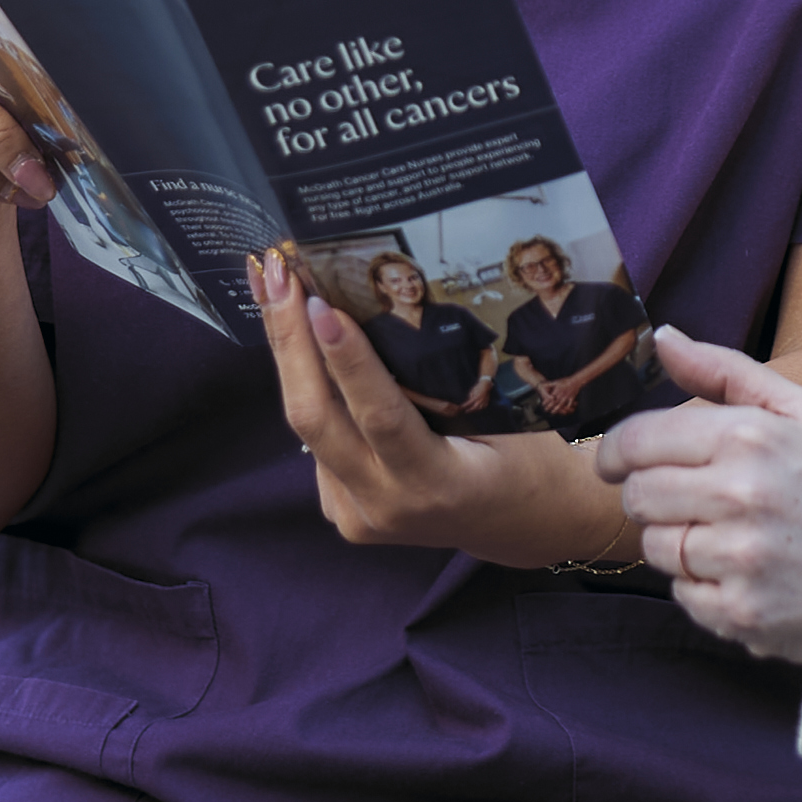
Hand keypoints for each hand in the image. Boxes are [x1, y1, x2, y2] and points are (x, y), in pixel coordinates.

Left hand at [256, 254, 615, 566]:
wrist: (525, 526)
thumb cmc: (525, 458)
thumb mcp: (501, 418)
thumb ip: (441, 385)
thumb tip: (378, 315)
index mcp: (437, 485)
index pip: (381, 416)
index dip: (348, 359)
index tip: (321, 304)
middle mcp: (386, 506)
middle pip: (316, 419)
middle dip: (289, 340)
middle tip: (275, 275)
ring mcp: (357, 516)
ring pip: (308, 427)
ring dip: (290, 356)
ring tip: (275, 289)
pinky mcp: (343, 515)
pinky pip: (318, 443)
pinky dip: (312, 390)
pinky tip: (302, 342)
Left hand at [595, 328, 801, 662]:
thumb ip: (725, 370)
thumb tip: (661, 337)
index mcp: (751, 436)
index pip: (639, 441)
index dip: (615, 452)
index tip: (615, 462)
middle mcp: (739, 495)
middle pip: (638, 496)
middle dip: (653, 495)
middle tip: (693, 499)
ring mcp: (738, 559)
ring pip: (655, 548)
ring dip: (679, 542)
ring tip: (732, 536)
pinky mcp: (740, 613)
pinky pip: (682, 595)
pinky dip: (703, 587)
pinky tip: (747, 573)